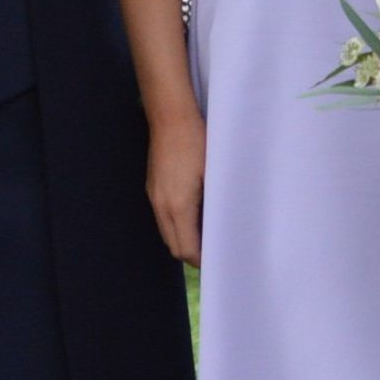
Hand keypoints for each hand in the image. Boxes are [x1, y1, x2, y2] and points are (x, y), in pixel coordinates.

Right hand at [145, 111, 204, 265]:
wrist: (171, 117)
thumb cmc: (197, 142)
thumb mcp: (214, 175)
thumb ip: (216, 204)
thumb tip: (227, 226)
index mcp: (177, 206)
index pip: (186, 249)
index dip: (201, 260)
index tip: (219, 262)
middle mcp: (160, 205)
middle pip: (174, 246)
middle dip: (193, 255)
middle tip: (216, 255)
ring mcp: (154, 197)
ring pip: (167, 232)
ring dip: (184, 240)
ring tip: (208, 238)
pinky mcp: (153, 188)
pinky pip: (163, 217)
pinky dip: (177, 226)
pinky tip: (196, 218)